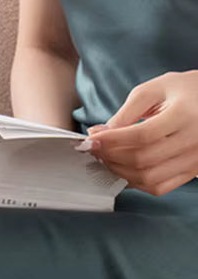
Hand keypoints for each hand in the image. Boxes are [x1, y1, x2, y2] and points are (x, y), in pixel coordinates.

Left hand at [86, 71, 197, 195]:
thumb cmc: (182, 91)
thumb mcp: (152, 91)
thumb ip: (125, 113)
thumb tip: (100, 134)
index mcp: (185, 115)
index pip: (142, 136)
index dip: (112, 140)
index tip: (91, 138)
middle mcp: (195, 141)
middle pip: (144, 160)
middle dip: (111, 156)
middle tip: (95, 148)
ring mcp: (195, 160)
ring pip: (150, 178)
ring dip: (120, 171)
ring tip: (106, 157)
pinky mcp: (192, 172)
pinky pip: (161, 187)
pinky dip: (136, 182)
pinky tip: (123, 168)